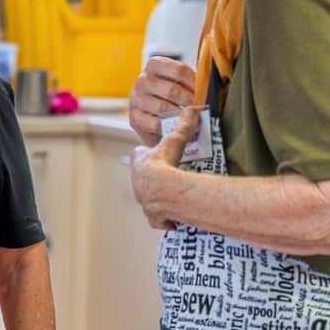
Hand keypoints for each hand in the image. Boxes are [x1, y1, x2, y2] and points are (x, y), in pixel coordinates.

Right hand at [129, 57, 195, 146]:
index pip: (178, 70)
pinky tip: (178, 127)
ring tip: (192, 120)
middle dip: (189, 102)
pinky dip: (169, 127)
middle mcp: (143, 80)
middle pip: (172, 90)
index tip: (203, 93)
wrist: (152, 117)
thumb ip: (192, 82)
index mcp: (155, 65)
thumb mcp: (180, 83)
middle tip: (199, 109)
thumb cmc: (170, 98)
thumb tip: (207, 89)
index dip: (194, 83)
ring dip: (181, 116)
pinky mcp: (135, 118)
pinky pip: (156, 123)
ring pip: (163, 108)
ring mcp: (137, 99)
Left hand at [130, 105, 200, 229]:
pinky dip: (165, 220)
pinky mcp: (153, 215)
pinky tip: (172, 220)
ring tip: (171, 196)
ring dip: (157, 197)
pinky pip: (158, 219)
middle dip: (152, 177)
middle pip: (142, 178)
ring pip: (147, 198)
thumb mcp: (174, 141)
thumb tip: (192, 109)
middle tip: (167, 175)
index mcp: (139, 163)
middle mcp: (137, 183)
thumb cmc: (164, 163)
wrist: (162, 188)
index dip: (148, 154)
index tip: (159, 154)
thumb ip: (183, 126)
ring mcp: (144, 200)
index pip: (139, 155)